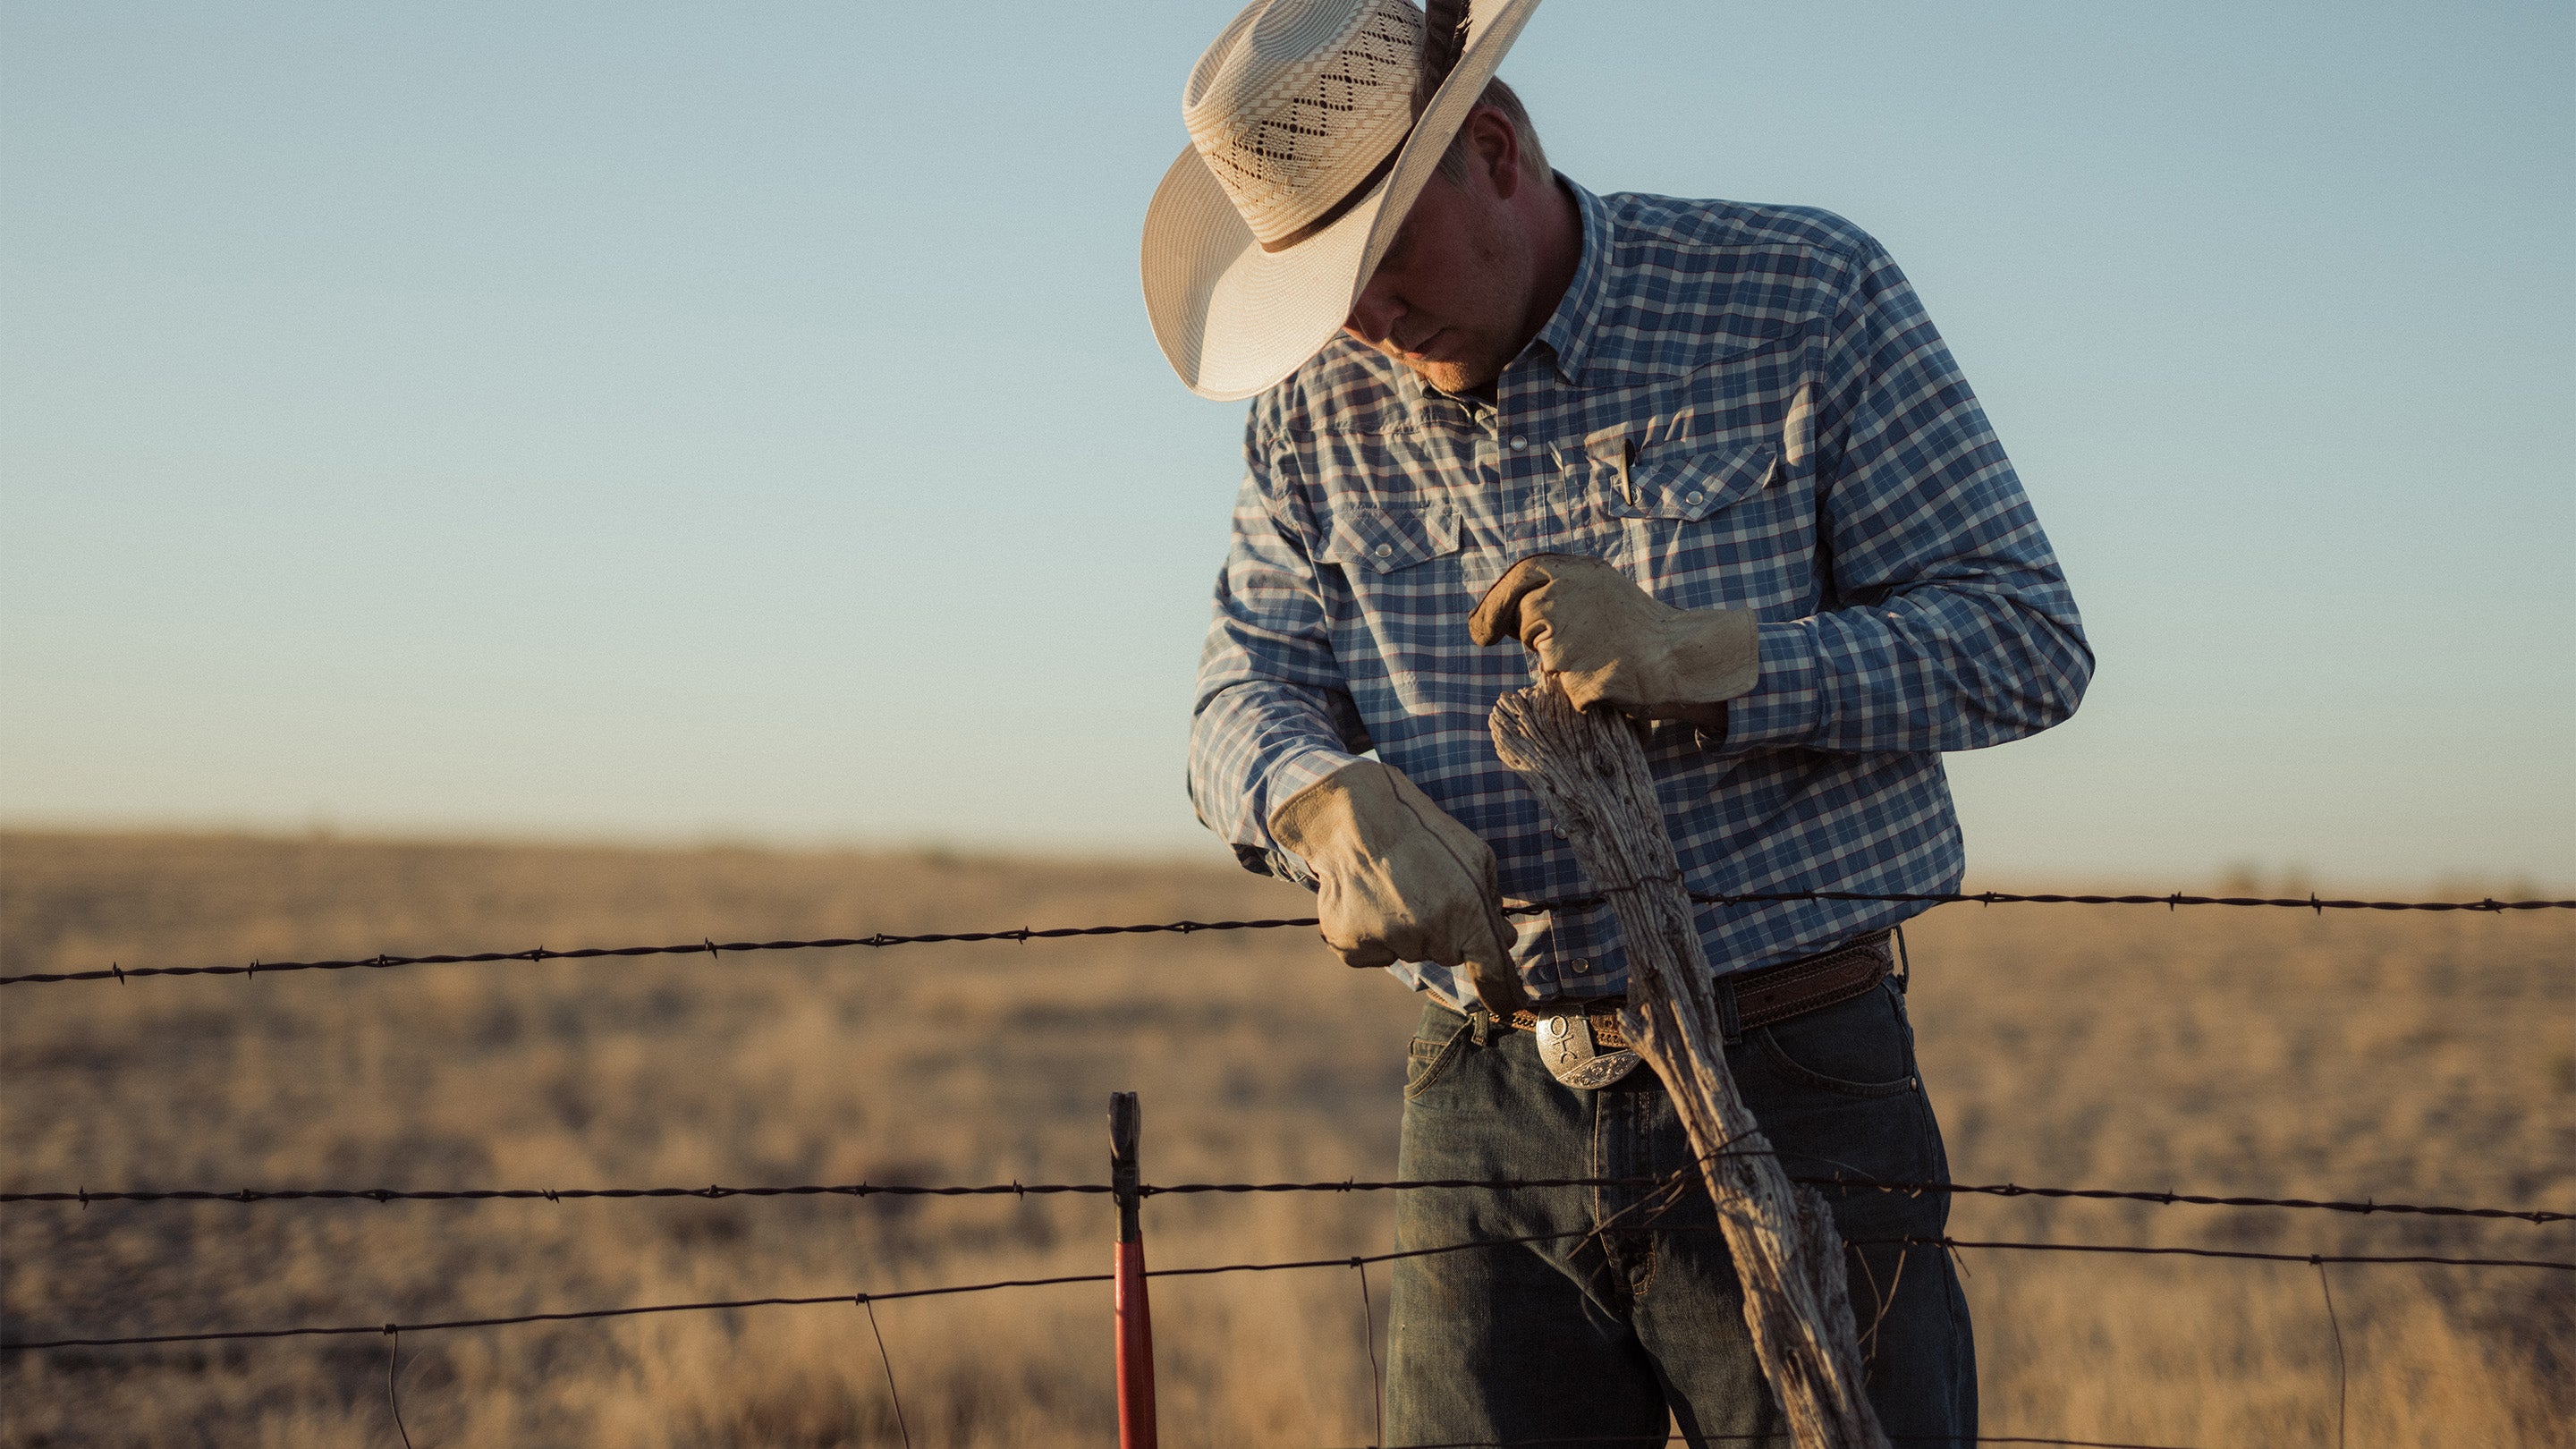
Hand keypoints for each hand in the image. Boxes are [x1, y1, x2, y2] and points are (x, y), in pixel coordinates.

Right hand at [1266, 759, 1528, 1015]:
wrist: (1354, 818)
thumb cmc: (1421, 833)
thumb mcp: (1473, 855)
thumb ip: (1492, 901)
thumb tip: (1505, 940)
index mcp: (1466, 911)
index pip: (1490, 969)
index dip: (1500, 991)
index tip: (1505, 1007)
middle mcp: (1429, 932)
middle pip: (1446, 954)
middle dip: (1442, 930)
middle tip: (1422, 889)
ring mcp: (1388, 940)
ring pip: (1408, 953)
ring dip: (1404, 930)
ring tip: (1391, 889)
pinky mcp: (1352, 944)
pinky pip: (1373, 955)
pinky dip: (1369, 936)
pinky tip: (1366, 902)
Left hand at [1468, 553, 1757, 724]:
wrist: (1681, 656)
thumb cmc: (1641, 628)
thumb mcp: (1600, 589)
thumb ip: (1558, 590)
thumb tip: (1505, 613)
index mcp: (1573, 572)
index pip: (1518, 579)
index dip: (1495, 606)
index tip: (1484, 632)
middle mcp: (1561, 599)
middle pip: (1524, 623)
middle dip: (1540, 637)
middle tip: (1585, 641)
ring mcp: (1564, 640)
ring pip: (1543, 660)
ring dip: (1565, 666)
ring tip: (1605, 657)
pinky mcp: (1572, 677)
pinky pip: (1563, 689)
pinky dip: (1581, 691)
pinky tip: (1609, 678)